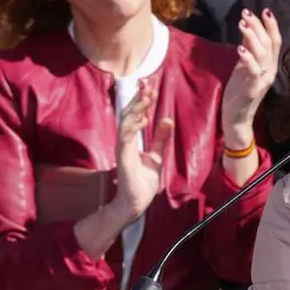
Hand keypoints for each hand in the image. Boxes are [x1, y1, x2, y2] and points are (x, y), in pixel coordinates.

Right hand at [114, 84, 173, 220]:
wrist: (137, 202)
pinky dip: (134, 126)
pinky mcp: (123, 158)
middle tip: (148, 88)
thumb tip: (167, 119)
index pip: (134, 116)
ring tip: (147, 99)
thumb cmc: (143, 181)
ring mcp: (122, 149)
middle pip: (127, 115)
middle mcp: (124, 142)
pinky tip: (144, 119)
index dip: (141, 102)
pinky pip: (126, 138)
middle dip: (138, 100)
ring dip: (136, 109)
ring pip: (125, 123)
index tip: (150, 89)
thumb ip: (161, 138)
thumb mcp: (157, 155)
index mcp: (131, 140)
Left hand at [221, 8, 281, 146]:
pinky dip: (248, 58)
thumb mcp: (244, 67)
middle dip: (259, 26)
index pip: (275, 41)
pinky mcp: (253, 88)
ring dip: (253, 37)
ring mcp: (263, 80)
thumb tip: (247, 29)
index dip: (271, 25)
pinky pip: (253, 71)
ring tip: (242, 24)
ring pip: (263, 54)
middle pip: (270, 44)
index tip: (264, 10)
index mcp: (270, 65)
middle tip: (246, 12)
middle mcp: (270, 71)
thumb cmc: (240, 92)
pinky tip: (240, 48)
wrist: (237, 118)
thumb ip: (248, 50)